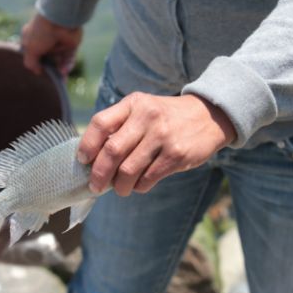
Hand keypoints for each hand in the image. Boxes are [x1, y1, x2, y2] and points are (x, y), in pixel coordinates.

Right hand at [21, 13, 82, 76]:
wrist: (60, 19)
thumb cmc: (40, 32)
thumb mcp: (30, 50)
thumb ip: (31, 63)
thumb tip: (37, 72)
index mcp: (31, 38)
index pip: (31, 53)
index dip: (34, 63)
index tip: (37, 72)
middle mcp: (45, 40)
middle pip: (46, 59)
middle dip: (48, 70)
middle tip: (50, 80)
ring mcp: (58, 42)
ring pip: (59, 60)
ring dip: (59, 71)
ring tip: (60, 80)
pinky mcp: (71, 44)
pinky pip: (69, 58)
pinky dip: (67, 65)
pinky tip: (64, 72)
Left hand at [77, 92, 236, 195]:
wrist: (209, 116)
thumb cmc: (165, 117)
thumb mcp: (142, 109)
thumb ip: (119, 126)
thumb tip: (91, 158)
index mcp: (133, 104)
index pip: (100, 123)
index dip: (87, 145)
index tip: (83, 160)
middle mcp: (147, 117)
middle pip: (111, 151)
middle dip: (99, 174)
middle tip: (95, 186)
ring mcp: (162, 136)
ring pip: (128, 170)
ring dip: (119, 186)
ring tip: (119, 189)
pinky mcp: (176, 154)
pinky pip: (147, 179)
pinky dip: (138, 187)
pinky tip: (139, 184)